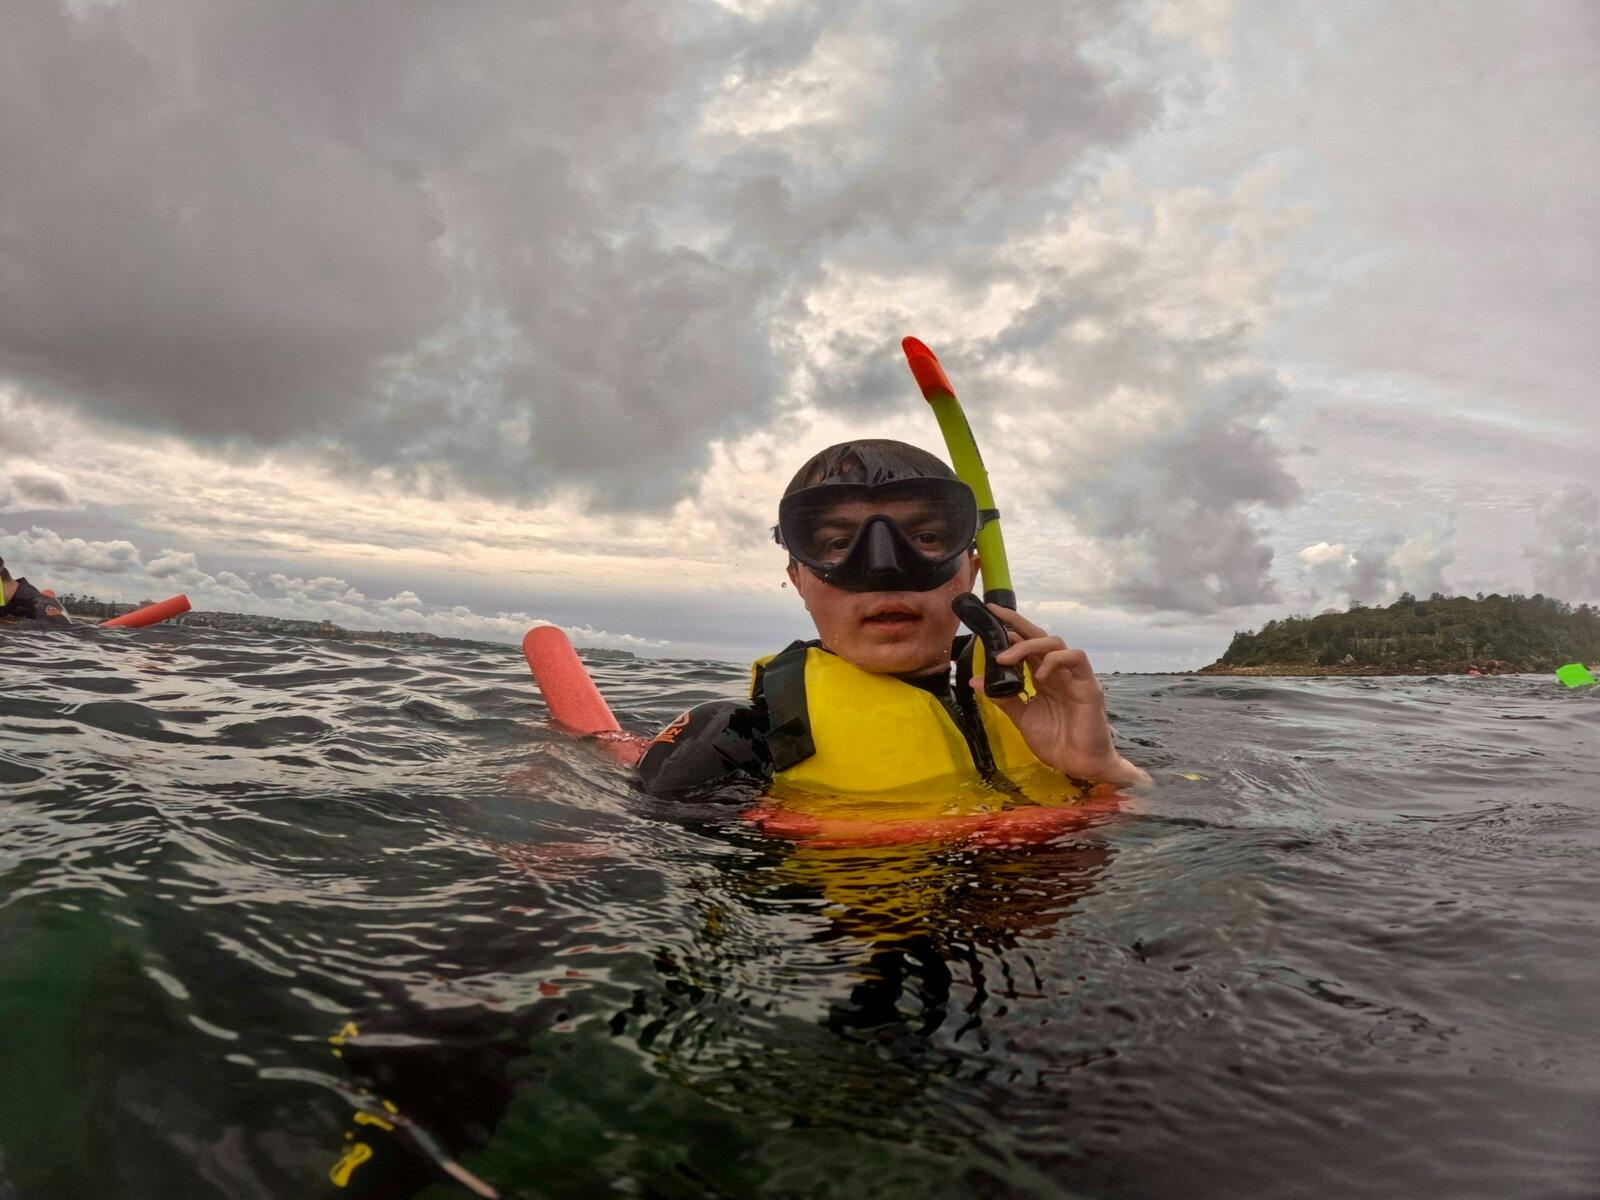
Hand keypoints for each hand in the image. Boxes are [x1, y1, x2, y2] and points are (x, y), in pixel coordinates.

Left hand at [973, 604, 1150, 788]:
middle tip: (993, 615)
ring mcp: (1074, 676)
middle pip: (1039, 636)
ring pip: (1056, 643)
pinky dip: (1055, 661)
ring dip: (1029, 645)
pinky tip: (1038, 675)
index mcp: (1042, 677)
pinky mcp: (1088, 685)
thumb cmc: (1055, 742)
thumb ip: (1003, 698)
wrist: (1080, 765)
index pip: (1026, 645)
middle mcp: (1057, 672)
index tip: (987, 617)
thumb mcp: (1022, 718)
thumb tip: (975, 681)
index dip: (1009, 630)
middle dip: (1017, 623)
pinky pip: (1076, 659)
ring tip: (1005, 659)